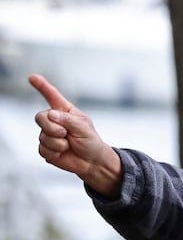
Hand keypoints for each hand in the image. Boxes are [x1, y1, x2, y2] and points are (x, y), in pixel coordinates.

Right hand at [29, 73, 123, 196]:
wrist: (92, 162)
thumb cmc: (91, 142)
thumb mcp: (84, 128)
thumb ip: (68, 120)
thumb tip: (51, 114)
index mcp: (65, 111)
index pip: (51, 96)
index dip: (42, 86)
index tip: (33, 77)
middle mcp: (54, 121)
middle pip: (40, 117)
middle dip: (52, 127)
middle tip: (65, 134)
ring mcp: (48, 134)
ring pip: (43, 135)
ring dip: (58, 143)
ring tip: (69, 145)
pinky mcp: (46, 147)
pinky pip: (43, 148)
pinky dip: (55, 152)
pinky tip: (63, 153)